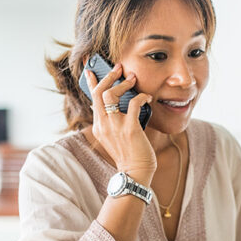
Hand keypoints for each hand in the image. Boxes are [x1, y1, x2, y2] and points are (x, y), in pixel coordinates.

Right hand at [86, 63, 156, 179]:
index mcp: (98, 127)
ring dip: (122, 84)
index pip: (92, 100)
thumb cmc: (130, 155)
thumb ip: (112, 122)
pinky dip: (142, 96)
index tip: (91, 70)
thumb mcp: (114, 138)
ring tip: (133, 79)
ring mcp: (115, 127)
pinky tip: (148, 97)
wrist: (136, 172)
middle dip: (108, 76)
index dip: (92, 83)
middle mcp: (103, 125)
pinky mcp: (130, 128)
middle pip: (98, 93)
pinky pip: (134, 103)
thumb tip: (119, 104)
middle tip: (119, 68)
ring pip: (110, 95)